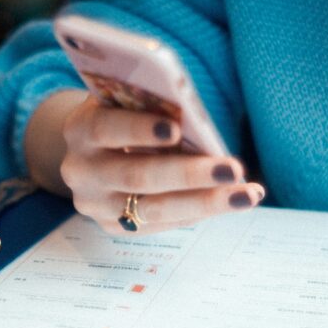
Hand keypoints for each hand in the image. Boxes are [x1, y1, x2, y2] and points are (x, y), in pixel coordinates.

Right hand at [60, 95, 264, 233]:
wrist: (91, 151)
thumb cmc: (122, 114)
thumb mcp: (125, 101)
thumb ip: (148, 105)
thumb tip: (196, 118)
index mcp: (81, 130)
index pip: (107, 128)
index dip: (139, 129)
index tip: (176, 128)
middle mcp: (82, 171)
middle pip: (137, 176)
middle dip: (188, 173)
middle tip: (233, 168)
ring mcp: (96, 205)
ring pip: (153, 209)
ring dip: (205, 202)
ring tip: (246, 194)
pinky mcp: (114, 226)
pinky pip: (161, 223)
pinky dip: (199, 211)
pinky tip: (234, 200)